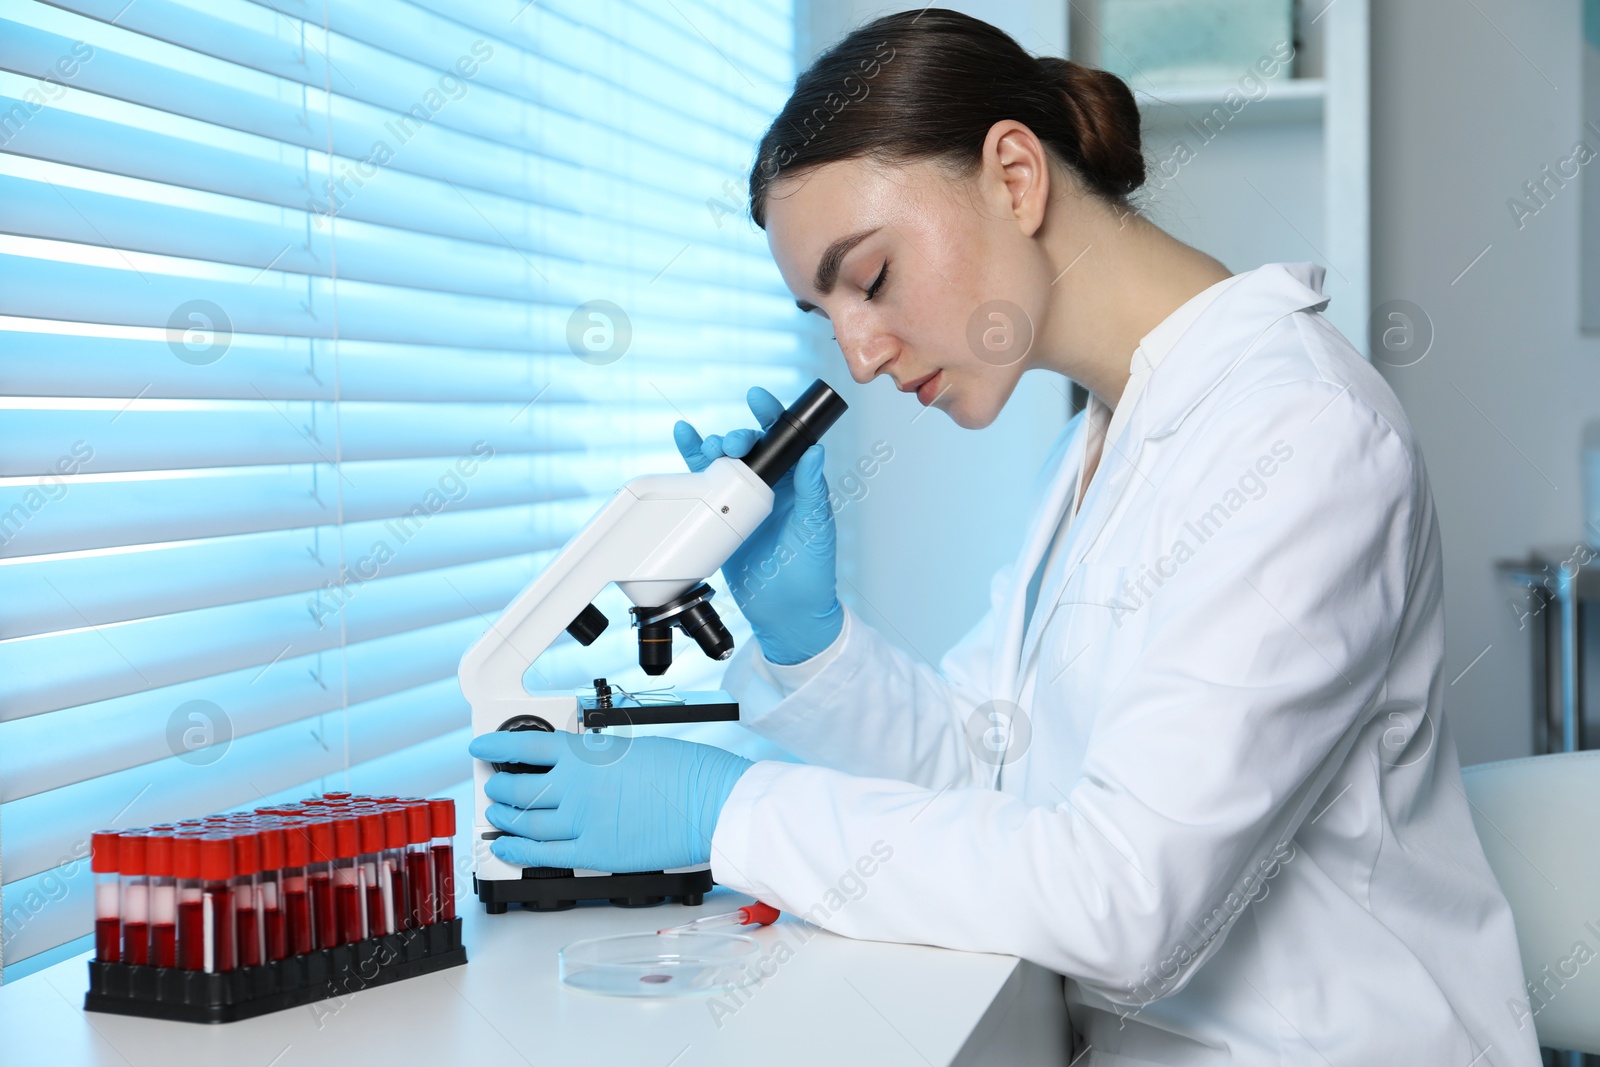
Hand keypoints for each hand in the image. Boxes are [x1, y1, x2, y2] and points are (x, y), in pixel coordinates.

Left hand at [468, 730, 753, 872]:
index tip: (482, 747)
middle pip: (517, 787)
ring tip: (497, 814)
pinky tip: (505, 847)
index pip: (523, 746)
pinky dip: (517, 851)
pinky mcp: (592, 853)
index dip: (494, 747)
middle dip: (499, 785)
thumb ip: (598, 756)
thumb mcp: (633, 746)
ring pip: (523, 822)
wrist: (710, 803)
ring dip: (504, 817)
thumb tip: (581, 764)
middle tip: (493, 783)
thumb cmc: (685, 772)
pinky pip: (541, 855)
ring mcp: (580, 822)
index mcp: (584, 754)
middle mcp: (575, 787)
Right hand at [673, 386, 843, 664]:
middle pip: (749, 447)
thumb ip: (811, 490)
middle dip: (738, 435)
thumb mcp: (816, 528)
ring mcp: (742, 502)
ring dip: (712, 445)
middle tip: (733, 442)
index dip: (771, 415)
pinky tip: (684, 437)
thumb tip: (814, 452)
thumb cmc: (812, 573)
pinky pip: (704, 484)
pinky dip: (692, 460)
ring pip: (723, 461)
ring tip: (705, 443)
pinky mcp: (720, 518)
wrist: (786, 613)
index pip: (784, 440)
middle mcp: (769, 488)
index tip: (758, 399)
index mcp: (796, 484)